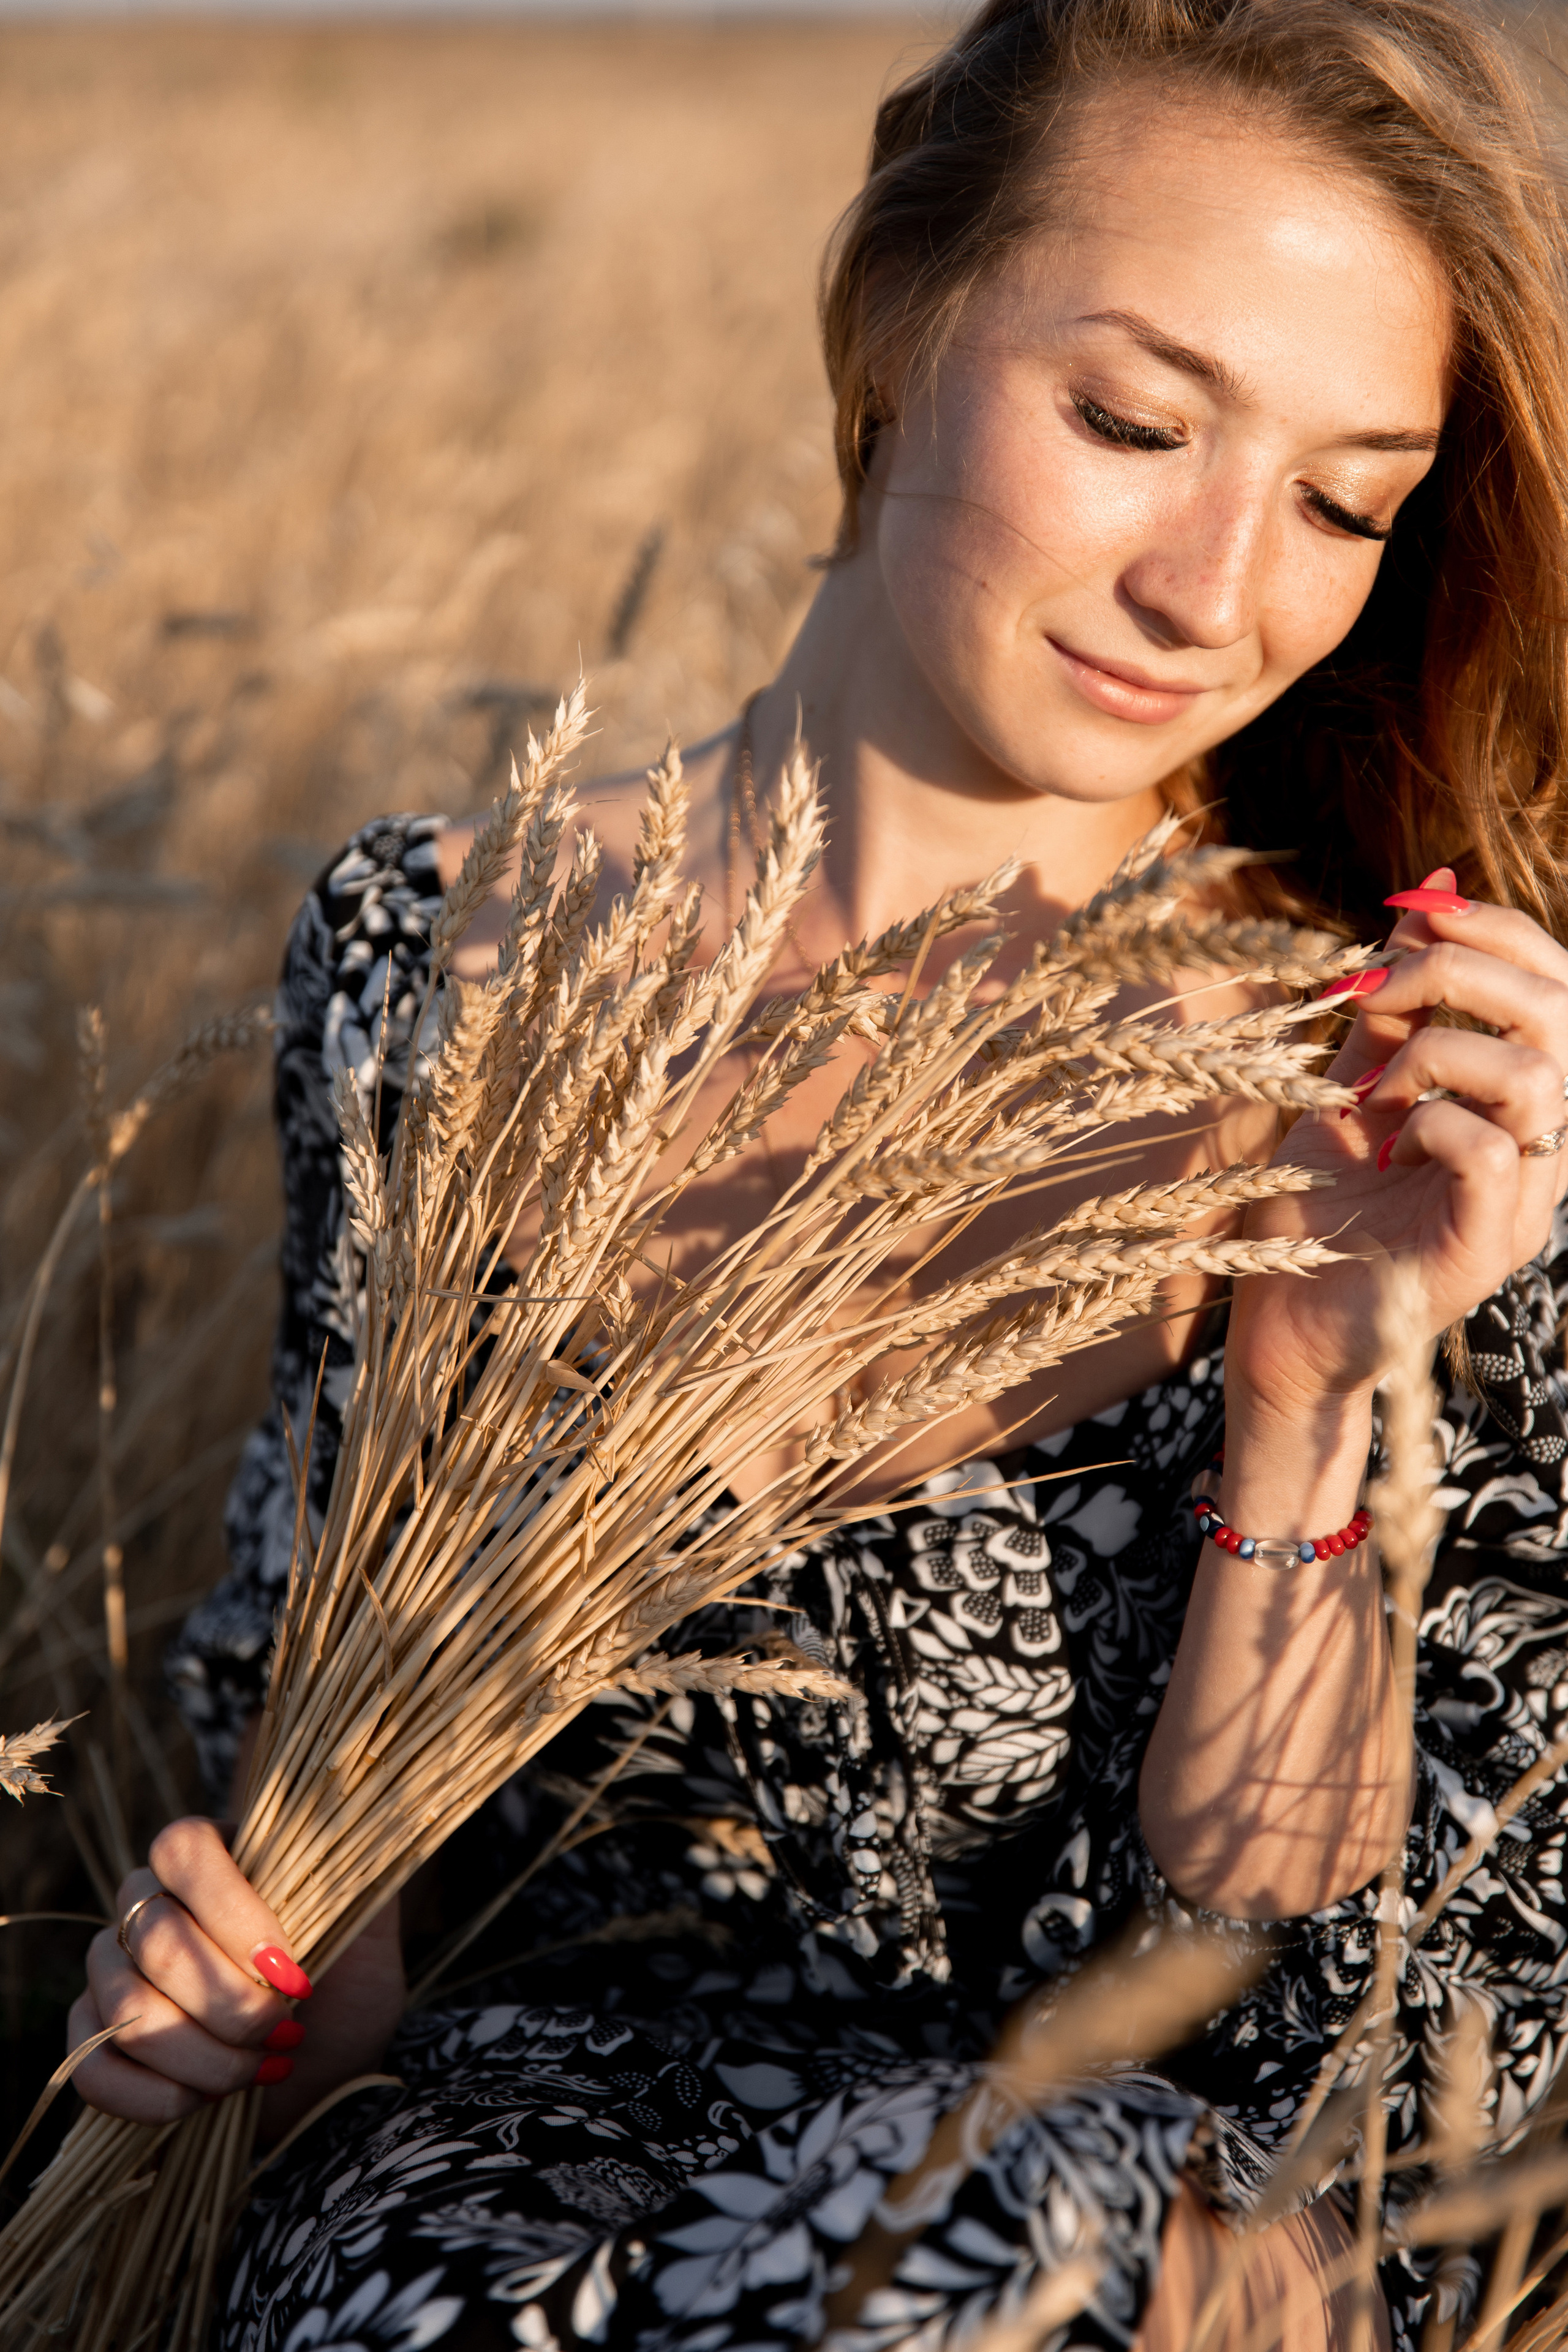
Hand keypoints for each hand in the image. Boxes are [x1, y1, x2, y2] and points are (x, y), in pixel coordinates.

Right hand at [70, 1816, 403, 2138]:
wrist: (326, 2069)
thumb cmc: (347, 1990)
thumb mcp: (367, 1930)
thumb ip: (353, 1880)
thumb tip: (350, 1822)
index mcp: (211, 1853)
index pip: (183, 1849)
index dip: (233, 1915)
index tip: (293, 1976)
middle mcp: (146, 1901)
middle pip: (157, 1942)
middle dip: (232, 2007)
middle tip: (288, 2034)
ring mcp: (110, 1968)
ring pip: (128, 2012)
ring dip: (205, 2059)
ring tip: (261, 2067)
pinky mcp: (93, 2036)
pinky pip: (92, 2069)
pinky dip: (156, 2097)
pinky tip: (207, 2100)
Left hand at [1227, 868, 1567, 1416]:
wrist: (1280, 1329)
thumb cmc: (1315, 1210)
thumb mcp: (1349, 1083)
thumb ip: (1391, 1005)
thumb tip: (1428, 894)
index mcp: (1516, 1103)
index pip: (1555, 984)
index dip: (1497, 928)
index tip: (1413, 906)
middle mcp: (1537, 1150)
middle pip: (1559, 1014)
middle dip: (1464, 970)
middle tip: (1377, 990)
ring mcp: (1520, 1202)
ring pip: (1536, 1076)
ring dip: (1437, 1052)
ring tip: (1373, 1090)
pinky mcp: (1483, 1248)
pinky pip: (1492, 1150)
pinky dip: (1431, 1121)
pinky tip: (1384, 1144)